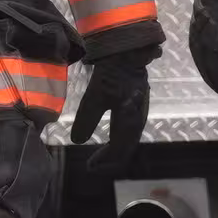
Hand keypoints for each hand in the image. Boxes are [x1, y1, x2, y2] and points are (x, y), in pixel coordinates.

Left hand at [69, 44, 158, 173]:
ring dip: (115, 149)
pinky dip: (119, 138)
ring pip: (129, 138)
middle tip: (93, 165)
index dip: (104, 161)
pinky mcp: (137, 102)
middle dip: (110, 159)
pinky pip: (130, 128)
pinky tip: (111, 135)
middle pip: (126, 148)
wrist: (128, 50)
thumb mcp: (95, 96)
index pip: (118, 150)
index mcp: (130, 121)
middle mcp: (138, 119)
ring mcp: (140, 110)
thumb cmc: (111, 73)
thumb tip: (77, 141)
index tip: (89, 167)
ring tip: (101, 155)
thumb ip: (87, 120)